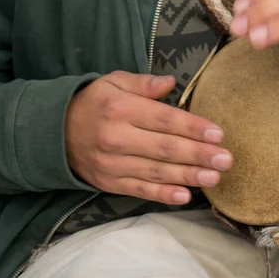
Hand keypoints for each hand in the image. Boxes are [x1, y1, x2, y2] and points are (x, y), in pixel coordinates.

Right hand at [65, 71, 231, 204]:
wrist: (52, 133)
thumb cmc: (93, 103)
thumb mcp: (113, 82)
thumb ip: (143, 83)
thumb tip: (170, 83)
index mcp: (121, 108)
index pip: (165, 119)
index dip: (193, 128)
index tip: (218, 134)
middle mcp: (117, 137)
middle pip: (165, 148)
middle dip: (199, 154)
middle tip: (226, 159)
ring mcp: (113, 164)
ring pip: (157, 172)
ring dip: (188, 176)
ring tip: (214, 177)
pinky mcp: (110, 182)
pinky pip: (140, 190)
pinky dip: (163, 195)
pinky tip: (185, 195)